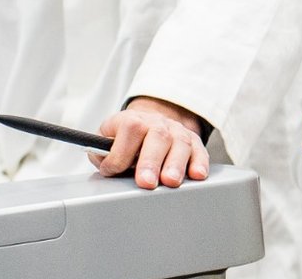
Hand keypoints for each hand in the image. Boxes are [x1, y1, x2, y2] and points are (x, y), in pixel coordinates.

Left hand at [87, 96, 209, 189]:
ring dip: (176, 164)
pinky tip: (197, 175)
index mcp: (132, 120)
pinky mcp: (193, 143)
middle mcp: (157, 123)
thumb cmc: (124, 140)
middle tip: (146, 182)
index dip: (120, 152)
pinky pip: (200, 151)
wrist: (149, 125)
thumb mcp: (105, 141)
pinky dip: (199, 163)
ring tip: (170, 182)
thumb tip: (106, 165)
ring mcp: (177, 132)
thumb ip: (100, 153)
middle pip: (158, 137)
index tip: (112, 170)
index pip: (130, 129)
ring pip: (181, 144)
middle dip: (151, 161)